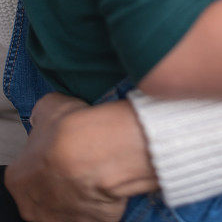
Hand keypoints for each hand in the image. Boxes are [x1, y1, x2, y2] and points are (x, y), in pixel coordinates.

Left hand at [5, 94, 156, 221]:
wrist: (101, 150)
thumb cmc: (71, 132)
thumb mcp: (49, 105)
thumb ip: (42, 115)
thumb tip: (44, 115)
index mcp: (18, 179)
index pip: (27, 168)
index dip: (46, 154)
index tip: (60, 146)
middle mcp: (34, 206)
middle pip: (45, 191)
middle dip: (60, 177)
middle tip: (79, 157)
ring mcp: (61, 219)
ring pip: (69, 204)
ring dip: (80, 190)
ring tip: (97, 167)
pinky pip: (95, 211)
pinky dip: (102, 198)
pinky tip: (110, 179)